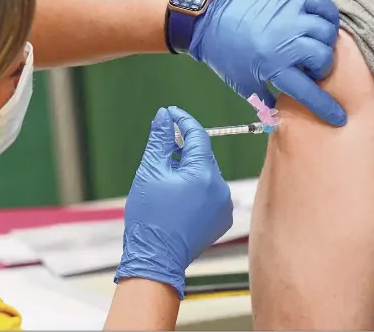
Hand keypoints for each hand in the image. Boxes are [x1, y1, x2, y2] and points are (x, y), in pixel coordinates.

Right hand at [114, 106, 232, 298]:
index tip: (170, 114)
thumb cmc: (149, 216)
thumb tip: (164, 116)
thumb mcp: (150, 172)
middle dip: (184, 149)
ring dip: (190, 170)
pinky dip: (197, 188)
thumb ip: (160, 140)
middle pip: (202, 155)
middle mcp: (220, 188)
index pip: (197, 136)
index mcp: (203, 174)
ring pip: (206, 174)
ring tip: (168, 179)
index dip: (182, 121)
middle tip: (163, 149)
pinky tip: (179, 196)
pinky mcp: (222, 219)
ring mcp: (224, 205)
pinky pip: (211, 193)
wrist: (156, 258)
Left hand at [190, 0, 346, 126]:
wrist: (212, 22)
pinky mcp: (291, 1)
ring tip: (312, 48)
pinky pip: (322, 5)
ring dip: (324, 44)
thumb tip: (279, 118)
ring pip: (327, 32)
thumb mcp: (244, 85)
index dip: (326, 107)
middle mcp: (287, 43)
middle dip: (321, 70)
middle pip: (323, 59)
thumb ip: (264, 102)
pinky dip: (327, 15)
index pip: (308, 91)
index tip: (338, 117)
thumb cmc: (226, 57)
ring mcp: (291, 19)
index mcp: (274, 68)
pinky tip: (321, 25)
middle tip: (310, 70)